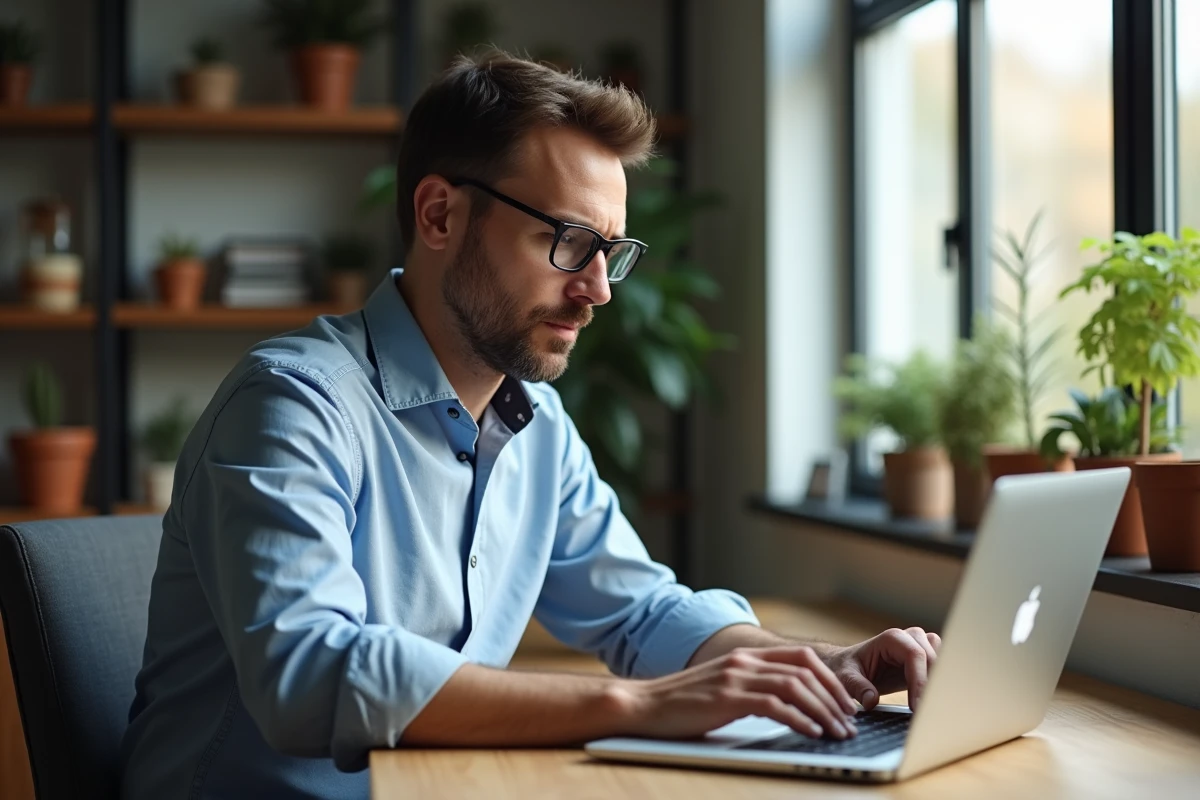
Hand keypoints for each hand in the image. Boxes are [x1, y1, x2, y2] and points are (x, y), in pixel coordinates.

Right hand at [618, 645, 859, 740]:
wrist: (643, 705)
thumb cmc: (682, 704)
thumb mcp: (723, 688)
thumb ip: (752, 688)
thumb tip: (790, 708)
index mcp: (746, 656)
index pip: (802, 656)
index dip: (830, 679)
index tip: (846, 703)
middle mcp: (744, 661)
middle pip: (805, 670)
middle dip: (835, 696)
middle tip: (850, 722)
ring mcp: (735, 677)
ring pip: (795, 686)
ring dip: (823, 711)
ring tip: (838, 732)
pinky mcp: (727, 698)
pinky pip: (774, 705)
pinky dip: (799, 718)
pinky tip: (811, 733)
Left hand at [823, 627, 940, 711]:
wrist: (851, 666)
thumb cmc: (848, 668)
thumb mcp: (846, 678)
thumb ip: (858, 687)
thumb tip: (871, 701)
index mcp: (892, 639)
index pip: (915, 655)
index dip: (920, 681)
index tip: (917, 707)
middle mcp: (910, 638)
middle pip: (933, 659)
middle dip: (932, 686)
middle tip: (929, 713)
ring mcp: (921, 646)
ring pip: (943, 661)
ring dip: (940, 683)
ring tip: (932, 707)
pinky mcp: (926, 659)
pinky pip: (944, 667)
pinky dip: (941, 683)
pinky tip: (933, 701)